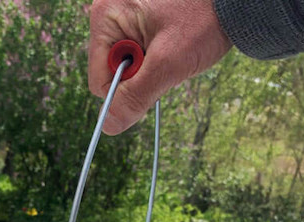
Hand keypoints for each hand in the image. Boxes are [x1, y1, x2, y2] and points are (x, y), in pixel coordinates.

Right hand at [88, 0, 231, 133]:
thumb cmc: (204, 18)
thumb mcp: (168, 64)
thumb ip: (135, 97)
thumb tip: (107, 126)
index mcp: (106, 16)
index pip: (99, 81)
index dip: (125, 92)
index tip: (153, 77)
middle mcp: (110, 13)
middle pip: (113, 73)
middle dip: (141, 76)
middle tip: (167, 58)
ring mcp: (125, 16)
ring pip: (128, 67)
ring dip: (151, 68)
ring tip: (174, 47)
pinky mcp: (139, 20)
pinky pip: (139, 54)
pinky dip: (158, 57)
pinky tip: (174, 43)